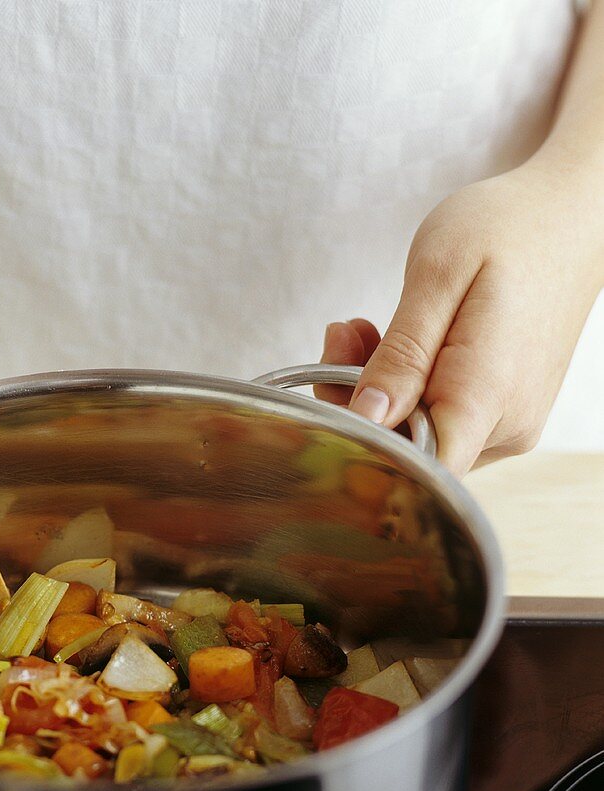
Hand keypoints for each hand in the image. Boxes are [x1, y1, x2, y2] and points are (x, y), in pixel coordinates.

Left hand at [319, 159, 603, 476]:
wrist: (570, 215)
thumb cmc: (506, 230)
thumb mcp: (438, 276)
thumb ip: (402, 355)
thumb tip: (367, 419)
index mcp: (488, 394)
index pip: (418, 469)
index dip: (363, 448)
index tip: (328, 387)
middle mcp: (506, 423)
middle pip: (410, 452)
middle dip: (356, 403)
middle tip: (339, 336)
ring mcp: (509, 421)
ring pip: (419, 435)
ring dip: (375, 391)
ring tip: (360, 330)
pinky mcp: (503, 410)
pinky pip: (439, 418)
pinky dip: (404, 388)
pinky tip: (390, 345)